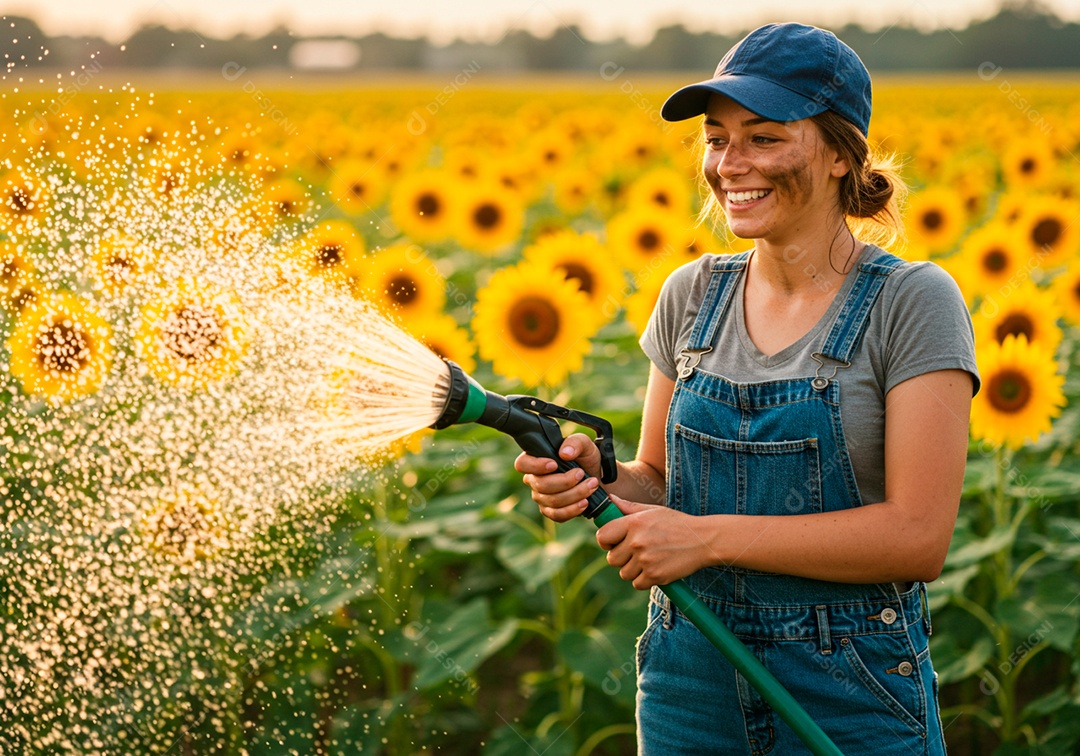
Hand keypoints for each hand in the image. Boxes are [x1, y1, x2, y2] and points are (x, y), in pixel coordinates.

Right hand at [514, 433, 601, 522]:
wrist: (598, 478)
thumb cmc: (586, 458)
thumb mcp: (585, 445)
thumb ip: (575, 443)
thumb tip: (564, 453)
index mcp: (536, 460)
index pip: (522, 464)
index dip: (535, 466)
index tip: (554, 464)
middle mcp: (534, 479)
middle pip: (541, 485)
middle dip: (565, 481)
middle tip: (582, 473)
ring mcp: (541, 497)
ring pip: (552, 501)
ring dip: (575, 494)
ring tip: (591, 485)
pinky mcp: (550, 511)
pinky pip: (557, 515)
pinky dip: (573, 509)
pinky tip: (585, 502)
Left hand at [595, 496, 712, 589]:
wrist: (703, 540)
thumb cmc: (677, 524)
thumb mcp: (653, 511)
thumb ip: (628, 508)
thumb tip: (610, 499)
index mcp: (633, 523)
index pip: (602, 536)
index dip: (605, 541)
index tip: (613, 543)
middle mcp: (636, 542)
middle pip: (612, 559)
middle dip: (621, 558)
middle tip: (636, 552)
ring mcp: (645, 560)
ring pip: (624, 573)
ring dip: (633, 570)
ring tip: (649, 560)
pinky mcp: (655, 575)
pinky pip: (637, 583)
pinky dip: (644, 580)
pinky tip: (655, 568)